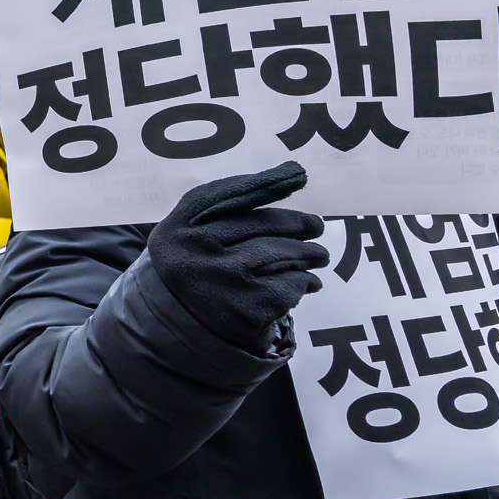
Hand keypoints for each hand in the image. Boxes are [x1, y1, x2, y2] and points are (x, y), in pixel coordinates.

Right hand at [147, 161, 327, 349]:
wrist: (181, 326)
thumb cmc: (195, 263)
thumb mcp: (190, 227)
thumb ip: (227, 199)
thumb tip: (289, 172)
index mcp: (181, 226)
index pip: (231, 195)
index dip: (268, 183)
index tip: (297, 175)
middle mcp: (198, 251)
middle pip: (263, 225)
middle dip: (299, 225)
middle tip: (317, 227)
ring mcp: (223, 282)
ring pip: (282, 255)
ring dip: (309, 255)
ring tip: (318, 257)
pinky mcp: (246, 312)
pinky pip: (290, 286)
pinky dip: (304, 283)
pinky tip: (306, 284)